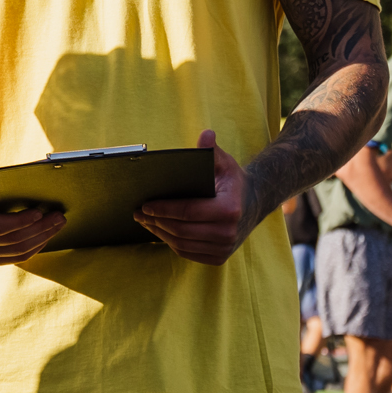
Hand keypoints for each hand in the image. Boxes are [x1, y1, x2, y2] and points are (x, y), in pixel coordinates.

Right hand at [0, 170, 63, 265]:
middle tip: (59, 217)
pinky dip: (35, 246)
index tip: (39, 212)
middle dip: (39, 229)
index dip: (19, 221)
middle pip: (11, 241)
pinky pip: (17, 258)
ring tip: (57, 225)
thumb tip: (39, 177)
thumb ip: (5, 181)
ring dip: (42, 239)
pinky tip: (46, 234)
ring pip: (17, 252)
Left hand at [134, 132, 249, 264]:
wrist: (253, 203)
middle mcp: (228, 232)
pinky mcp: (219, 257)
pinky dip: (170, 243)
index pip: (188, 211)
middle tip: (138, 213)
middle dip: (156, 222)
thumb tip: (206, 135)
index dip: (164, 209)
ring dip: (160, 233)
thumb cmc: (232, 181)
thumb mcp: (224, 163)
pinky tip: (160, 231)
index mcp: (229, 209)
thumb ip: (212, 151)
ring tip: (145, 222)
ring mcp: (225, 248)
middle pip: (182, 230)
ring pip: (182, 244)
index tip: (145, 205)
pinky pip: (187, 253)